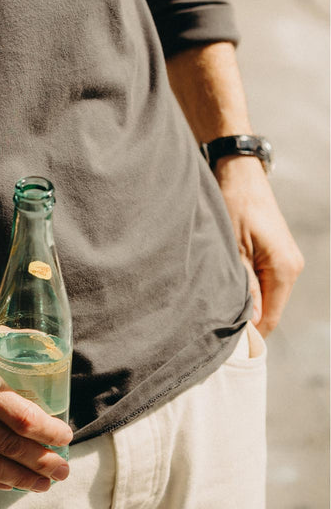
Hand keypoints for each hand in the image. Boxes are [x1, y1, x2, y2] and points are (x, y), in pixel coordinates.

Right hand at [0, 311, 72, 490]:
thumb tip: (50, 356)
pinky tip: (5, 480)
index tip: (65, 436)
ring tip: (41, 482)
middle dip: (43, 462)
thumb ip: (8, 349)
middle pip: (9, 447)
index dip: (49, 432)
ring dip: (19, 479)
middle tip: (63, 469)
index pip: (21, 417)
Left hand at [215, 155, 303, 335]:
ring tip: (219, 297)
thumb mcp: (233, 248)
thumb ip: (244, 286)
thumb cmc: (234, 205)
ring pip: (267, 295)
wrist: (239, 173)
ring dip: (247, 299)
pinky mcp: (277, 252)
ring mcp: (287, 259)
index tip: (225, 336)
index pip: (271, 318)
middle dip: (248, 316)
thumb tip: (251, 322)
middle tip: (216, 318)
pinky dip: (249, 285)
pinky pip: (265, 280)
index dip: (251, 332)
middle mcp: (292, 267)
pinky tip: (229, 281)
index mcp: (284, 269)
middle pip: (271, 309)